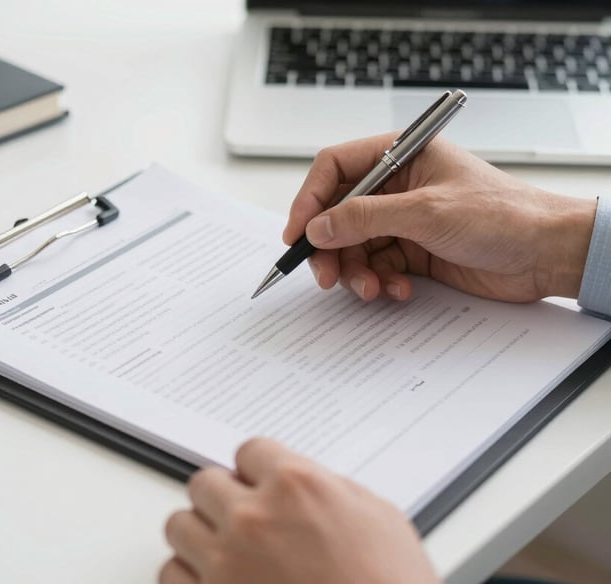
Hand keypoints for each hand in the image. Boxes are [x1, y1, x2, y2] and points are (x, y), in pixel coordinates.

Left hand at [160, 438, 437, 583]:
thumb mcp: (380, 519)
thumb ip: (331, 489)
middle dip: (224, 497)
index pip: (249, 451)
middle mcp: (254, 518)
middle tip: (243, 516)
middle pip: (204, 482)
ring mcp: (226, 564)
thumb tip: (305, 484)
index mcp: (297, 486)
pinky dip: (189, 576)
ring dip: (201, 534)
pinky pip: (171, 573)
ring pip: (179, 524)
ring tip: (226, 550)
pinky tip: (215, 581)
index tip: (261, 484)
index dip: (258, 470)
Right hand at [283, 134, 596, 302]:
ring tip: (371, 289)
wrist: (546, 254)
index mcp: (400, 157)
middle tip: (327, 275)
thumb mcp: (426, 212)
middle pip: (339, 214)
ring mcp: (404, 220)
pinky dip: (379, 283)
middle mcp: (397, 187)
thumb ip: (365, 217)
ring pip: (355, 246)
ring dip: (356, 272)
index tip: (298, 233)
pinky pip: (377, 267)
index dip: (310, 200)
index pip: (335, 168)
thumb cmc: (504, 215)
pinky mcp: (413, 251)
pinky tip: (399, 291)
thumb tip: (318, 227)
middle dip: (331, 247)